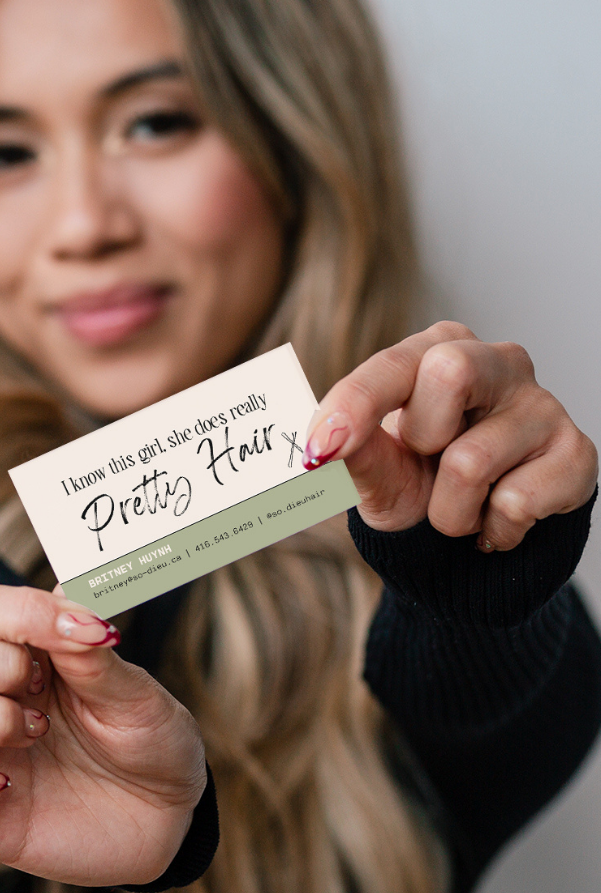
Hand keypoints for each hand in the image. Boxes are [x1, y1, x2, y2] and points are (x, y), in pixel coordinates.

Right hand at [0, 586, 205, 886]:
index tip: (83, 634)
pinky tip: (1, 790)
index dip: (22, 615)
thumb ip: (91, 651)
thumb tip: (63, 596)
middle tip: (45, 693)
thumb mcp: (136, 692)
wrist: (171, 815)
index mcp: (21, 655)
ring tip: (38, 736)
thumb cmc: (148, 739)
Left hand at [303, 321, 596, 548]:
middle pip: (450, 371)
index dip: (353, 404)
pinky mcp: (576, 452)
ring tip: (462, 507)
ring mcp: (543, 405)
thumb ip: (351, 452)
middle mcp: (498, 362)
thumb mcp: (376, 471)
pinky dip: (492, 530)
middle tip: (427, 462)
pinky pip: (516, 503)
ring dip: (449, 510)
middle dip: (422, 437)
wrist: (479, 543)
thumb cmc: (421, 485)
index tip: (318, 448)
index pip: (392, 364)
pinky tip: (497, 519)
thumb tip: (319, 445)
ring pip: (472, 460)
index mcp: (439, 349)